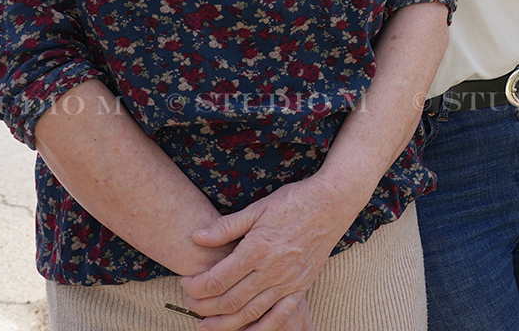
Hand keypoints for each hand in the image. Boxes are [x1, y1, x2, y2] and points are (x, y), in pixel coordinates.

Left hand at [180, 178, 354, 330]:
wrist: (332, 202)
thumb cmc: (294, 201)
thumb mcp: (258, 208)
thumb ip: (226, 226)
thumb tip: (197, 237)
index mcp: (257, 249)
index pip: (217, 279)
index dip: (196, 286)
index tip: (186, 283)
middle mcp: (272, 270)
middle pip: (229, 301)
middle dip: (203, 307)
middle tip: (190, 303)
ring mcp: (288, 281)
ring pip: (250, 313)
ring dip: (224, 324)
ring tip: (206, 325)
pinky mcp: (301, 286)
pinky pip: (279, 316)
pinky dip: (261, 329)